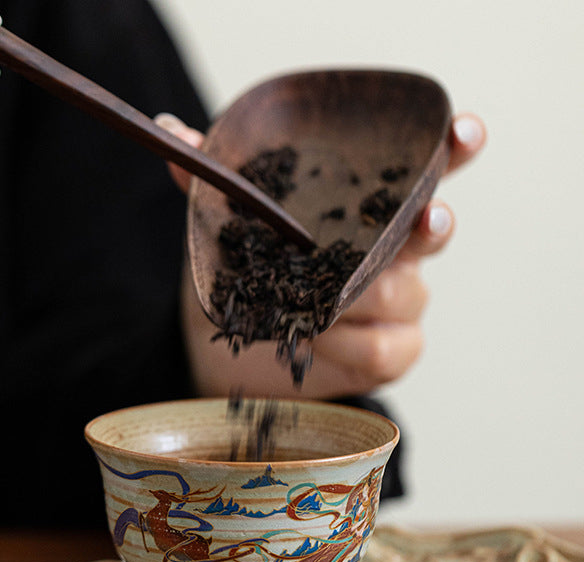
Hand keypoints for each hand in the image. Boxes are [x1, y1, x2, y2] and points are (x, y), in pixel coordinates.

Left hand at [156, 111, 486, 397]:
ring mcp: (399, 304)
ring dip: (356, 300)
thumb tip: (174, 134)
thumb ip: (212, 185)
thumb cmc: (245, 277)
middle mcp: (394, 253)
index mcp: (367, 209)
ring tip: (309, 306)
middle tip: (421, 220)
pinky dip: (349, 346)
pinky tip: (318, 340)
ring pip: (403, 296)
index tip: (462, 134)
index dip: (452, 150)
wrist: (230, 350)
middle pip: (431, 232)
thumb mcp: (227, 229)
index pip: (425, 170)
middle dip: (430, 225)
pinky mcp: (392, 352)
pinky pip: (388, 348)